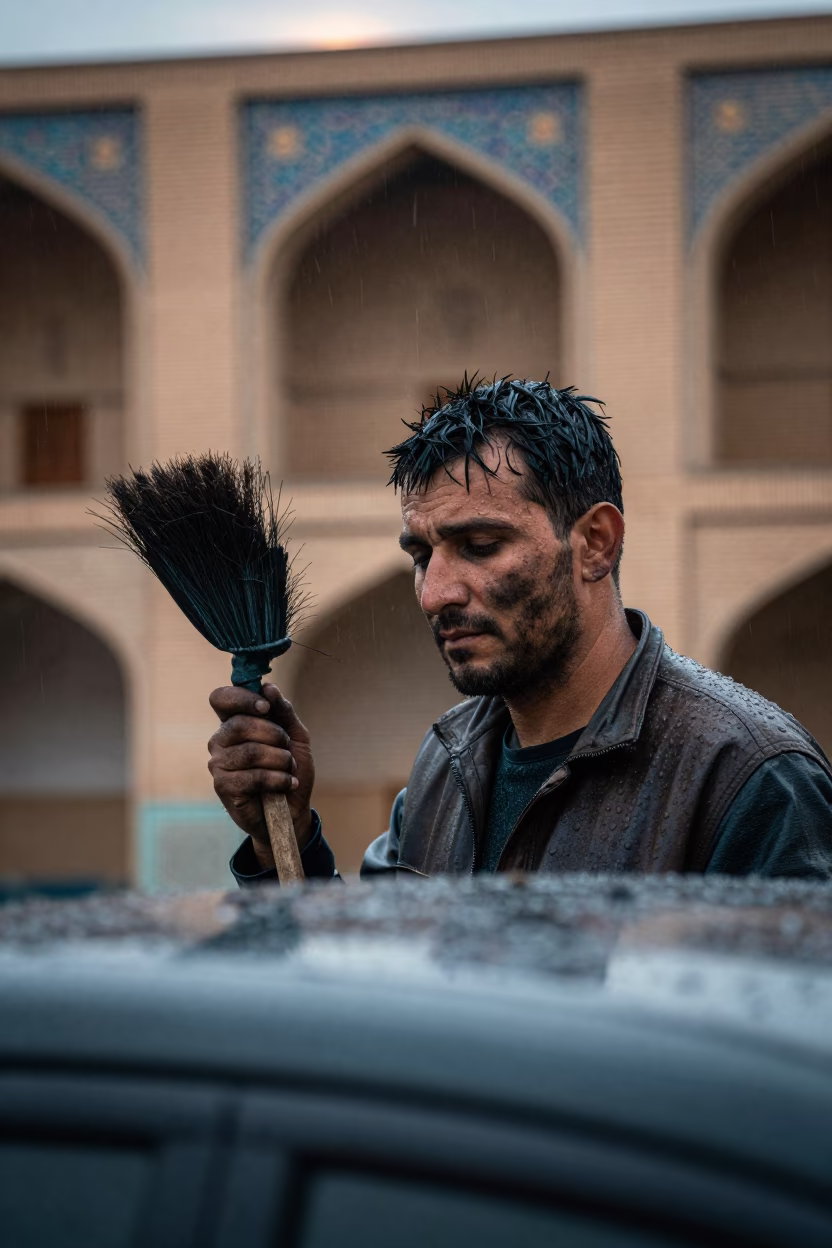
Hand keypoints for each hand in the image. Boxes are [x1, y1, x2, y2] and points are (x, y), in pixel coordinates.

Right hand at [208, 683, 315, 870]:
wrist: (292, 810)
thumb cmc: (290, 770)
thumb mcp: (295, 737)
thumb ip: (283, 712)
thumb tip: (269, 687)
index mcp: (234, 722)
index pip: (221, 698)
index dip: (242, 698)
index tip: (266, 707)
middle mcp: (220, 740)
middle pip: (240, 723)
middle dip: (274, 734)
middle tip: (287, 748)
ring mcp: (218, 764)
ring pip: (250, 751)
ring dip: (280, 760)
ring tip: (290, 769)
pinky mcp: (223, 786)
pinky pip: (252, 776)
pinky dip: (278, 779)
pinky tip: (287, 784)